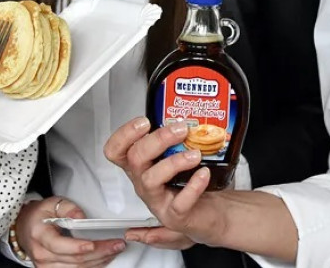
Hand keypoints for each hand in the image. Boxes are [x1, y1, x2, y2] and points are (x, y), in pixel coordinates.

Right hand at [15, 196, 124, 266]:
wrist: (24, 228)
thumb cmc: (39, 215)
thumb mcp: (52, 203)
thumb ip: (68, 207)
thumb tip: (82, 217)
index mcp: (40, 236)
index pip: (59, 246)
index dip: (78, 247)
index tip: (93, 244)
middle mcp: (42, 254)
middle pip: (74, 259)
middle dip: (99, 252)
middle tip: (117, 245)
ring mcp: (47, 266)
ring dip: (99, 261)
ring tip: (114, 250)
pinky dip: (92, 266)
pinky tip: (103, 258)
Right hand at [104, 118, 218, 246]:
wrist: (214, 212)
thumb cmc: (193, 180)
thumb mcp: (178, 155)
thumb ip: (179, 137)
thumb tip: (191, 113)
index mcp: (141, 166)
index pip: (116, 150)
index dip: (124, 135)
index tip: (144, 122)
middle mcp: (144, 182)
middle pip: (135, 158)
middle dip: (157, 139)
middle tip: (180, 129)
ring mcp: (157, 200)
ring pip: (150, 179)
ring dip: (173, 162)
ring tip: (195, 154)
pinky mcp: (174, 216)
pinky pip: (179, 203)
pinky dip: (193, 186)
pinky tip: (203, 174)